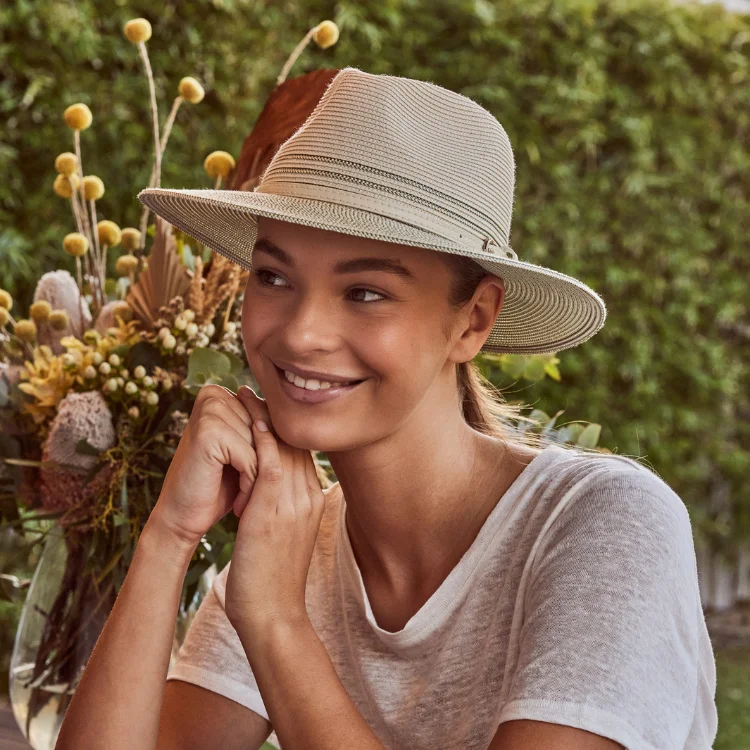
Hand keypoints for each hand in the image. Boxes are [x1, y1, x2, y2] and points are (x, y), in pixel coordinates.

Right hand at [150, 384, 258, 546]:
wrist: (182, 518)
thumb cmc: (218, 486)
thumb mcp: (246, 452)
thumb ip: (265, 431)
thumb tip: (298, 417)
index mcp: (221, 393)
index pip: (270, 418)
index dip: (274, 454)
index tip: (264, 479)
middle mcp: (213, 395)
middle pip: (267, 431)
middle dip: (267, 466)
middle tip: (255, 494)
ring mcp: (210, 411)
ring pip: (262, 446)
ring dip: (260, 479)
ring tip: (247, 500)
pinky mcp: (209, 431)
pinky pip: (252, 459)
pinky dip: (251, 485)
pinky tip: (240, 504)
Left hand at [224, 385, 325, 638]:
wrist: (273, 615)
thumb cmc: (272, 578)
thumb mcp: (283, 536)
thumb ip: (281, 508)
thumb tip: (264, 492)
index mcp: (312, 501)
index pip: (302, 453)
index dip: (286, 428)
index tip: (269, 408)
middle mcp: (309, 497)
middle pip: (298, 443)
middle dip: (279, 414)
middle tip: (260, 389)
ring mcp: (295, 503)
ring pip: (286, 446)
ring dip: (267, 417)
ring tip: (248, 394)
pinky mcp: (274, 510)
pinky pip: (271, 462)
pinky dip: (262, 437)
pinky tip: (250, 418)